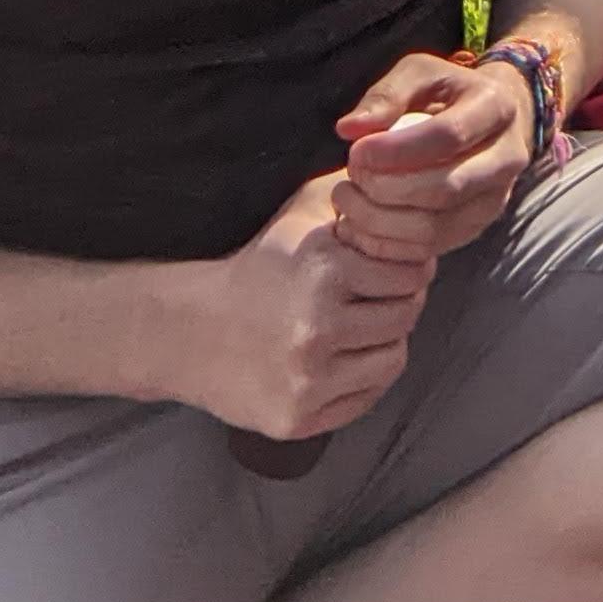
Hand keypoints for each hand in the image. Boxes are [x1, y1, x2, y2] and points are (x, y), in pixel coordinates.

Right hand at [191, 170, 437, 441]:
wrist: (190, 331)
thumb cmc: (257, 268)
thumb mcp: (301, 216)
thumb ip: (356, 194)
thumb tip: (410, 185)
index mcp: (323, 268)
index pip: (412, 270)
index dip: (407, 266)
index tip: (389, 268)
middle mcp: (317, 323)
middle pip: (407, 314)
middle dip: (399, 302)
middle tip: (374, 299)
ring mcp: (307, 375)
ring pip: (394, 357)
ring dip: (384, 341)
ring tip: (356, 328)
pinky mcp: (298, 416)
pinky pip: (368, 396)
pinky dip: (363, 377)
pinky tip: (338, 359)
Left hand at [334, 48, 538, 263]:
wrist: (491, 121)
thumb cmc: (447, 93)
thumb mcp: (419, 73)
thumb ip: (386, 95)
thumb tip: (348, 129)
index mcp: (496, 108)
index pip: (448, 136)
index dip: (397, 150)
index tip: (356, 151)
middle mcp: (507, 158)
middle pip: (445, 189)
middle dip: (386, 189)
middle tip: (350, 177)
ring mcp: (496, 199)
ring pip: (437, 227)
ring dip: (381, 221)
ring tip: (349, 201)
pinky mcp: (477, 227)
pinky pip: (431, 248)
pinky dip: (388, 244)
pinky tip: (361, 224)